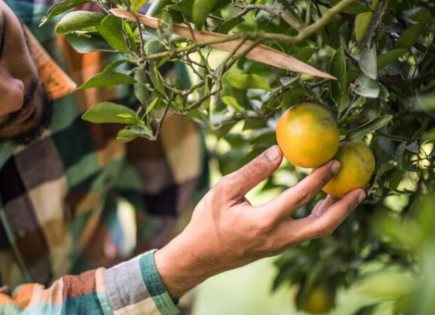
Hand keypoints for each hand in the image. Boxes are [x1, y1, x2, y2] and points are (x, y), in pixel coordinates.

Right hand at [155, 145, 364, 298]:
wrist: (199, 256)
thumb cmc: (208, 221)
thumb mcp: (225, 190)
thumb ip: (253, 171)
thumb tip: (280, 151)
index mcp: (263, 222)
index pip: (299, 197)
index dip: (320, 178)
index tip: (335, 161)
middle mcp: (278, 238)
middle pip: (322, 225)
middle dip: (344, 207)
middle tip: (361, 188)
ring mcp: (279, 245)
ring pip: (317, 231)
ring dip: (335, 213)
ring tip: (349, 193)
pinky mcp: (277, 247)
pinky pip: (306, 233)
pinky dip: (320, 218)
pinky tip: (322, 204)